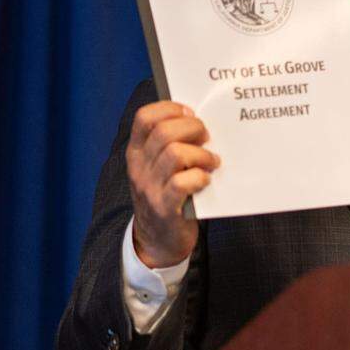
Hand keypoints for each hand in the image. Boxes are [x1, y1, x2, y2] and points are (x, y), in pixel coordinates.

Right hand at [125, 101, 219, 267]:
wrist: (158, 240)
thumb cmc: (168, 194)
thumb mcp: (161, 167)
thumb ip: (172, 144)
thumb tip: (202, 120)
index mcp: (137, 152)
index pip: (144, 117)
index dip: (170, 109)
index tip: (190, 113)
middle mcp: (139, 167)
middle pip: (163, 131)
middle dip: (193, 128)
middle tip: (207, 138)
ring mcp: (150, 187)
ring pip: (174, 154)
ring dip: (201, 154)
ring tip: (212, 161)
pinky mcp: (164, 207)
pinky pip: (182, 183)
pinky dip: (200, 177)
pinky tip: (206, 180)